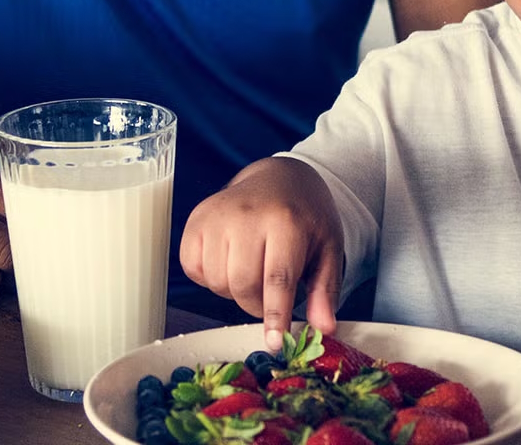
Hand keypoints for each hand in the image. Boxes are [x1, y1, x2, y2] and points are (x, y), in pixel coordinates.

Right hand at [179, 157, 345, 348]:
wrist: (279, 177)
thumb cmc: (305, 216)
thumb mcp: (327, 248)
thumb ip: (324, 290)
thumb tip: (323, 329)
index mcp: (286, 221)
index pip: (277, 279)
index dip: (274, 315)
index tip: (274, 342)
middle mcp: (247, 215)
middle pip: (242, 285)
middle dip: (256, 304)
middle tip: (269, 296)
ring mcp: (217, 215)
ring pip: (215, 281)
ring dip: (232, 290)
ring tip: (251, 270)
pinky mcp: (196, 219)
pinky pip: (192, 269)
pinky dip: (208, 276)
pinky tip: (229, 260)